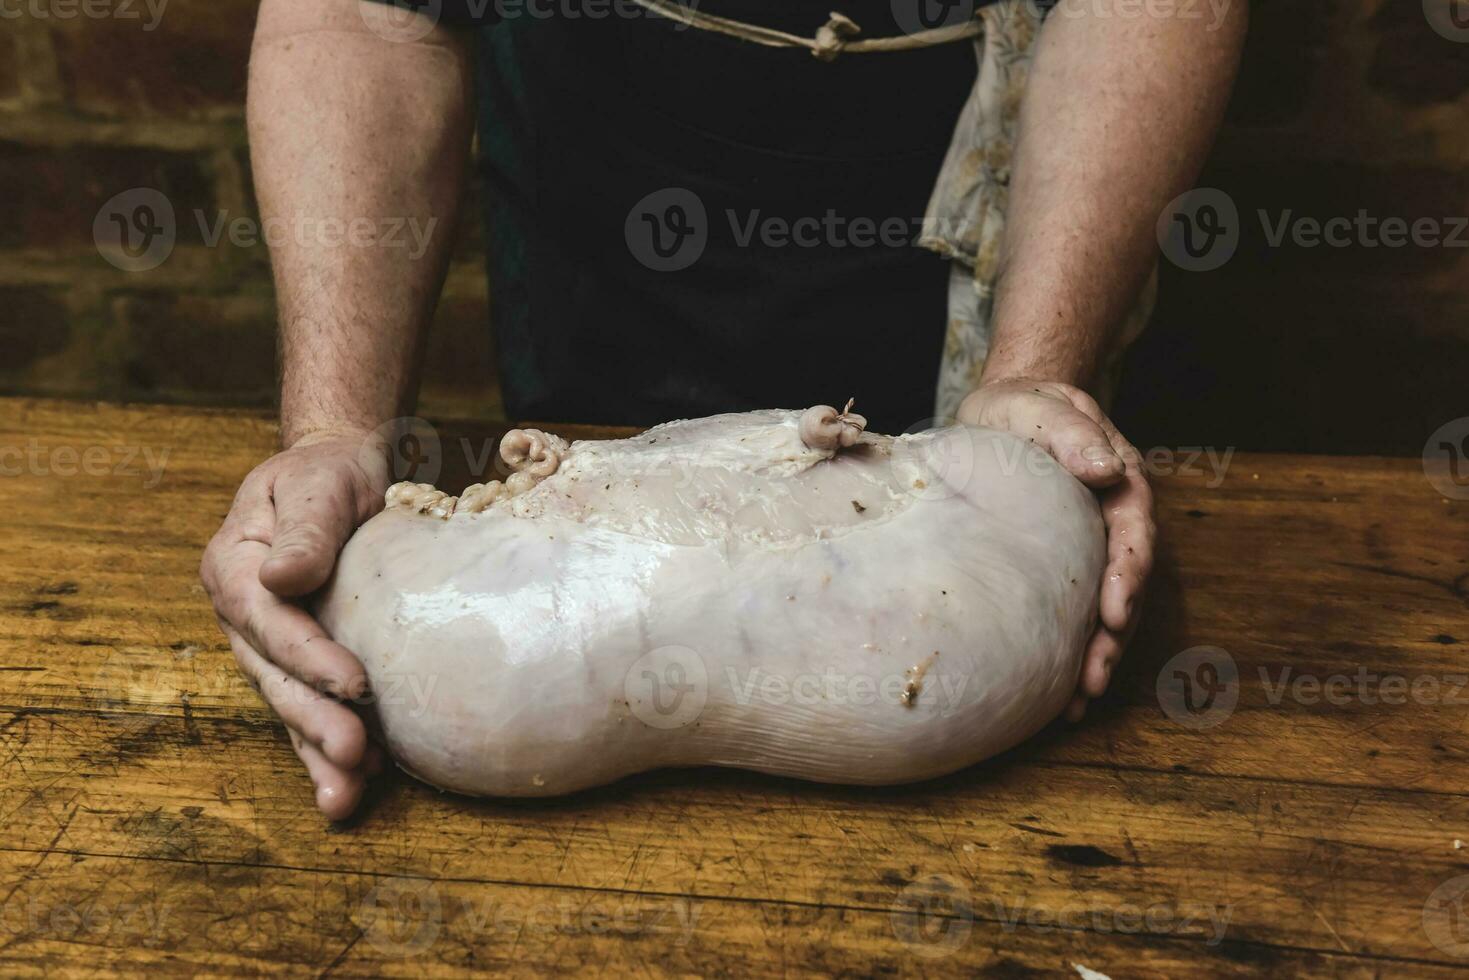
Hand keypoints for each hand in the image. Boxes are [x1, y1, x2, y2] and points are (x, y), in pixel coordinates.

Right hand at [200, 427, 390, 818]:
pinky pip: (310, 706)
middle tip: (353, 757)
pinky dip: (329, 746)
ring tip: (346, 798)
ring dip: (316, 754)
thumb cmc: (328, 473)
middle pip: (275, 677)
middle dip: (313, 723)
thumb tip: (281, 577)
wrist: (340, 476)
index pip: (270, 622)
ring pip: (288, 705)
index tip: (356, 683)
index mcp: (234, 568)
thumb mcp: (317, 483)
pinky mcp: (298, 660)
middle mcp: (242, 615)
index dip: (309, 657)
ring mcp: (267, 644)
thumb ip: (304, 529)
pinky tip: (364, 777)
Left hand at [957, 379, 1154, 720]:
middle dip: (1114, 635)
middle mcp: (1113, 523)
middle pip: (1125, 584)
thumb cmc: (1019, 409)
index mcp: (1118, 482)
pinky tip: (1054, 698)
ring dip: (1096, 656)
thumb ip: (1069, 430)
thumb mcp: (1036, 404)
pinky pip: (1073, 615)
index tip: (1115, 611)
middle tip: (1093, 676)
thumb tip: (1105, 467)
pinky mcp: (1063, 572)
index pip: (1132, 531)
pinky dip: (1067, 655)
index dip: (1128, 574)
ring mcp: (1090, 551)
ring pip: (1105, 610)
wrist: (998, 419)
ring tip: (1076, 702)